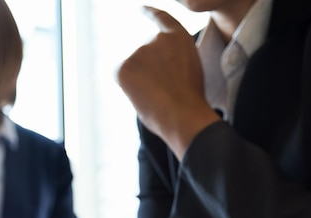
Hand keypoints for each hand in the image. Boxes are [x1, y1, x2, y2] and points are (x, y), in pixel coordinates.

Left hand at [116, 6, 218, 159]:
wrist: (183, 114)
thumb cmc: (189, 100)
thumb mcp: (188, 68)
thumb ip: (169, 59)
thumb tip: (147, 67)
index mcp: (178, 37)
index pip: (161, 18)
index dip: (150, 13)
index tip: (142, 9)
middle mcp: (157, 38)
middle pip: (144, 55)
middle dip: (148, 73)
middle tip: (163, 92)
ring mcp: (139, 50)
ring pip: (133, 68)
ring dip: (140, 82)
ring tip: (158, 96)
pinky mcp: (123, 66)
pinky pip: (121, 77)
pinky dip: (129, 88)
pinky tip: (143, 96)